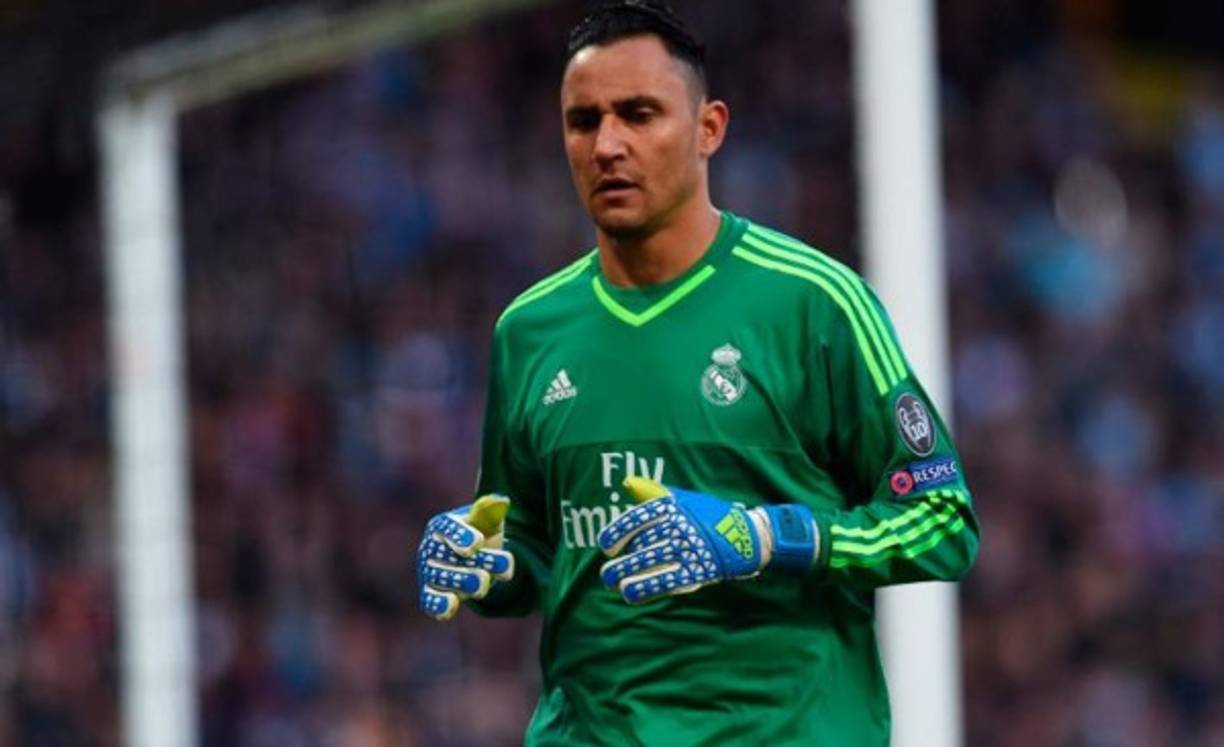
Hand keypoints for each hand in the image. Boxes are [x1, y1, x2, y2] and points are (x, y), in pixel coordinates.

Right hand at [418, 495, 514, 620]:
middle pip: (444, 555)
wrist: (478, 557)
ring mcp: (429, 571)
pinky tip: (450, 608)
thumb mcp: (489, 521)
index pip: (447, 528)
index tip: (478, 543)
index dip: (461, 535)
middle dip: (468, 564)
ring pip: (438, 578)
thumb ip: (491, 512)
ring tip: (482, 586)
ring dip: (460, 583)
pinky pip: (429, 600)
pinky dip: (437, 605)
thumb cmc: (481, 533)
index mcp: (443, 525)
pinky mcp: (431, 593)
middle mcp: (430, 547)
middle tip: (487, 574)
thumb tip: (501, 501)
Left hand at [597, 478, 817, 604]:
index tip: (606, 547)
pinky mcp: (698, 569)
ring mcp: (689, 548)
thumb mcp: (682, 499)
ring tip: (613, 584)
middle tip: (606, 573)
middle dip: (620, 562)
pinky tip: (631, 594)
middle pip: (641, 544)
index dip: (618, 533)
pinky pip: (667, 580)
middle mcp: (679, 525)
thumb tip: (627, 483)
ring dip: (628, 576)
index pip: (638, 518)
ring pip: (651, 563)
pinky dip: (647, 588)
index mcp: (673, 506)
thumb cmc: (705, 516)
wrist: (745, 536)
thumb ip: (652, 493)